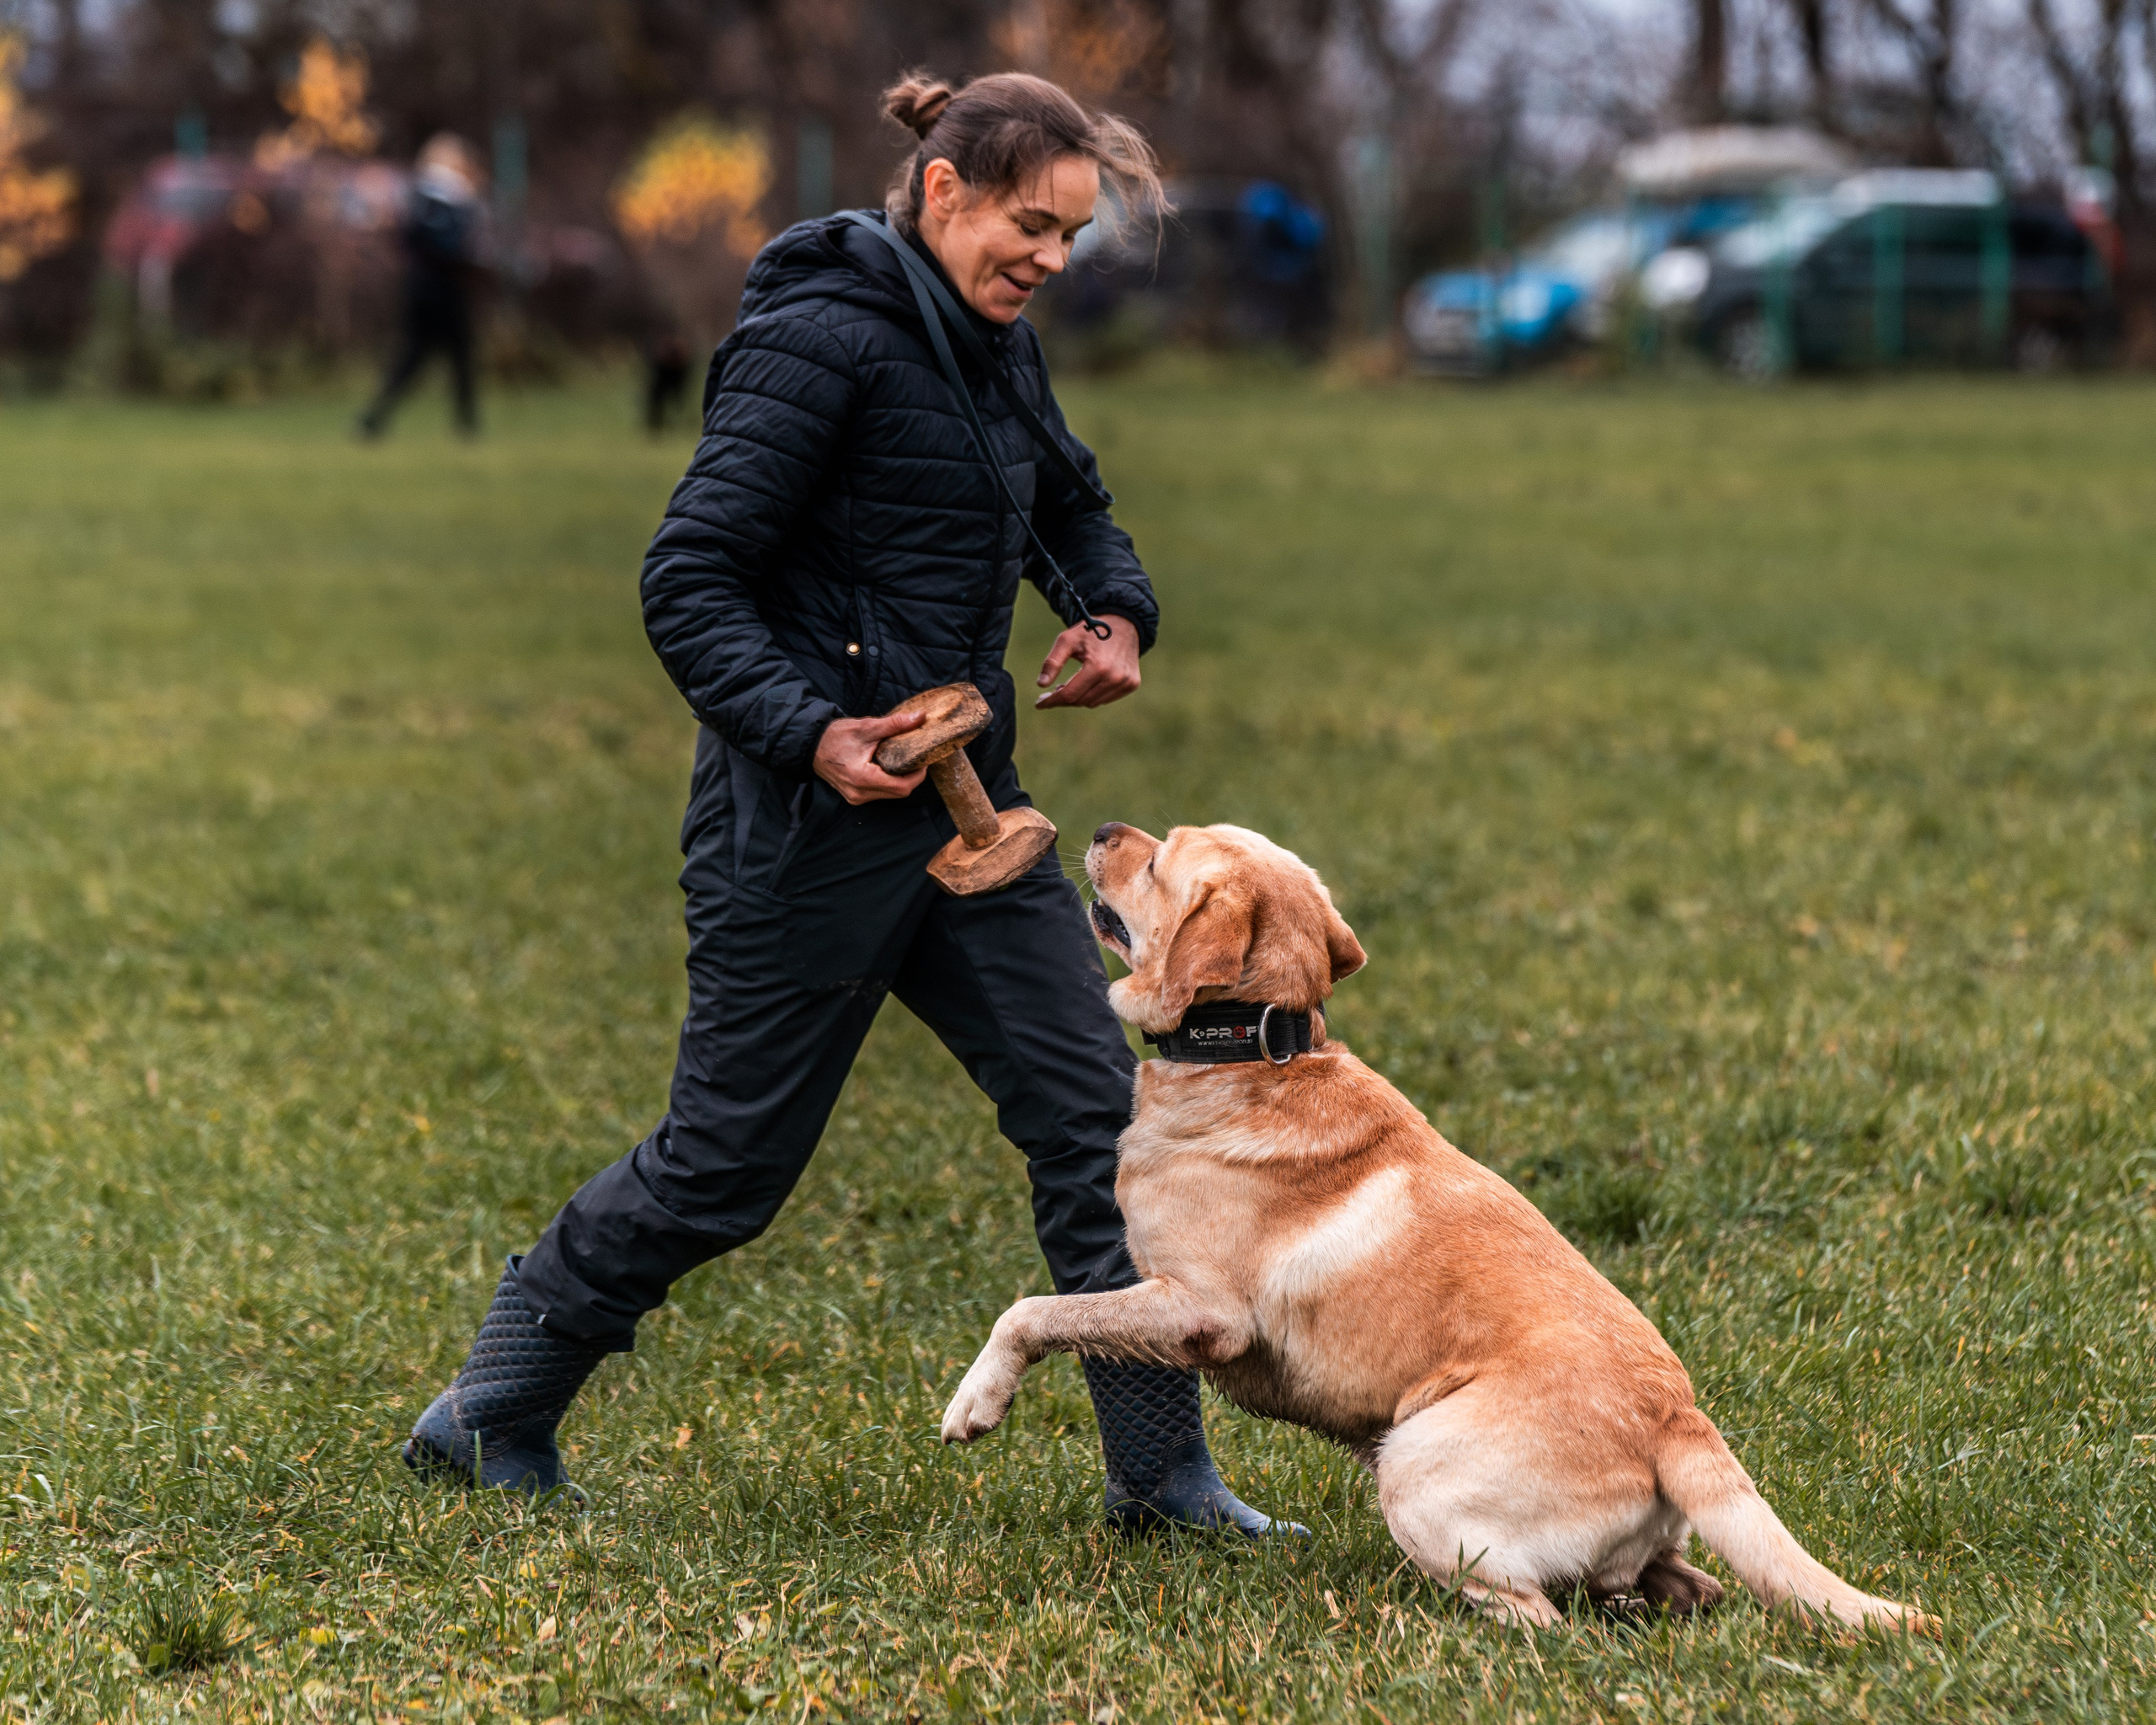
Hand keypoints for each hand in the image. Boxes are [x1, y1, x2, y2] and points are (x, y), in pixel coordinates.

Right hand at [813, 710, 928, 804]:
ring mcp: (856, 798)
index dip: (918, 775)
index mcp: (863, 779)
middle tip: (915, 759)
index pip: (902, 786)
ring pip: (890, 795)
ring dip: (900, 781)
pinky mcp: (854, 797)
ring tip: (902, 762)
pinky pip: (879, 794)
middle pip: (899, 793)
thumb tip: (921, 717)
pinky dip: (888, 782)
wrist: (811, 745)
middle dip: (911, 777)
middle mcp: (860, 793)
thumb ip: (895, 724)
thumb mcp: (867, 727)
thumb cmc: (836, 736)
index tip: (923, 760)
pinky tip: (888, 768)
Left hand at [1036, 614, 1140, 709]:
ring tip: (1069, 686)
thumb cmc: (1091, 631)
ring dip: (1078, 698)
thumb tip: (1041, 684)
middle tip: (1052, 692)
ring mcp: (1125, 682)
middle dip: (1063, 699)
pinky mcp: (1132, 684)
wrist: (1123, 624)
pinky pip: (1105, 699)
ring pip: (1092, 702)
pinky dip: (1093, 695)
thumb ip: (1053, 662)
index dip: (1052, 701)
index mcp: (1098, 666)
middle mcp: (1114, 677)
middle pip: (1080, 700)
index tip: (1039, 703)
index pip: (1070, 694)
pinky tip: (1086, 685)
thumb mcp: (1067, 640)